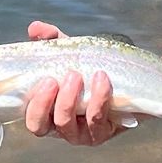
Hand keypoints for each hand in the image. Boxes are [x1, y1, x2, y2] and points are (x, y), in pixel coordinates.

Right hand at [20, 22, 161, 144]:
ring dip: (70, 100)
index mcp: (48, 112)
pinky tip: (102, 79)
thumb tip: (35, 28)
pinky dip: (98, 100)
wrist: (130, 80)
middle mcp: (61, 127)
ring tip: (77, 75)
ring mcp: (82, 134)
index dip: (32, 104)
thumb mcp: (72, 52)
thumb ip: (53, 39)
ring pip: (68, 127)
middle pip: (42, 127)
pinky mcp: (103, 133)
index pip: (31, 118)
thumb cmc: (92, 69)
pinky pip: (97, 121)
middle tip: (53, 80)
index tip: (42, 80)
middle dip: (45, 103)